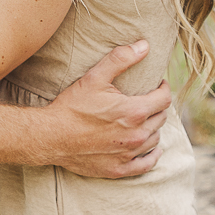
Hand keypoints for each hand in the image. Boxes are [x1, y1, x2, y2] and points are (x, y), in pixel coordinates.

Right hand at [41, 41, 168, 178]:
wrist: (50, 136)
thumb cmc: (72, 106)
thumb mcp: (95, 77)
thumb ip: (121, 59)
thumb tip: (145, 45)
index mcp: (134, 112)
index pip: (164, 99)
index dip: (164, 88)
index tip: (158, 84)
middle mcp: (136, 135)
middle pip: (161, 118)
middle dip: (157, 107)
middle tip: (149, 100)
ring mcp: (128, 154)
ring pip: (155, 140)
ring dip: (153, 128)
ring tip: (145, 120)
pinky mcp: (119, 169)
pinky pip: (146, 164)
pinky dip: (152, 155)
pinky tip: (151, 149)